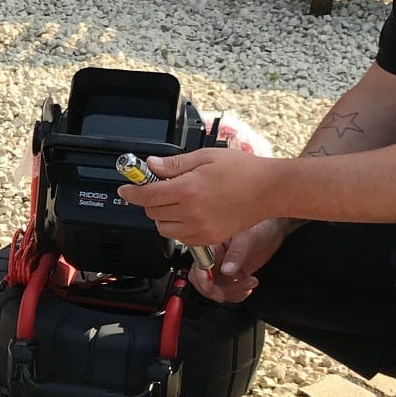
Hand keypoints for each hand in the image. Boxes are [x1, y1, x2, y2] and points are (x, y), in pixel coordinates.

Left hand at [114, 146, 280, 248]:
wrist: (269, 190)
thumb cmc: (242, 170)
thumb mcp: (205, 157)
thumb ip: (174, 165)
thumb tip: (151, 166)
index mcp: (188, 190)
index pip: (147, 195)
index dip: (132, 192)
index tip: (126, 189)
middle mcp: (191, 213)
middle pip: (152, 212)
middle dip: (151, 199)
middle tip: (162, 187)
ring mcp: (200, 229)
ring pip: (164, 228)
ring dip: (163, 215)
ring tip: (179, 200)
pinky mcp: (208, 239)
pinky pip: (180, 237)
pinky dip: (178, 226)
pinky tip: (190, 212)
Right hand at [188, 218, 291, 302]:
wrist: (274, 231)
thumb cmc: (260, 225)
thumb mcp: (248, 237)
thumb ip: (237, 254)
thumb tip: (227, 270)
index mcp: (211, 244)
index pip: (198, 265)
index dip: (203, 279)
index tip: (214, 287)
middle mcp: (213, 257)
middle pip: (201, 281)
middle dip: (215, 290)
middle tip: (233, 289)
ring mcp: (222, 267)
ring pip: (215, 289)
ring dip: (232, 292)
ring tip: (249, 283)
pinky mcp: (232, 276)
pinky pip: (227, 291)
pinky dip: (237, 294)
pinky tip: (248, 286)